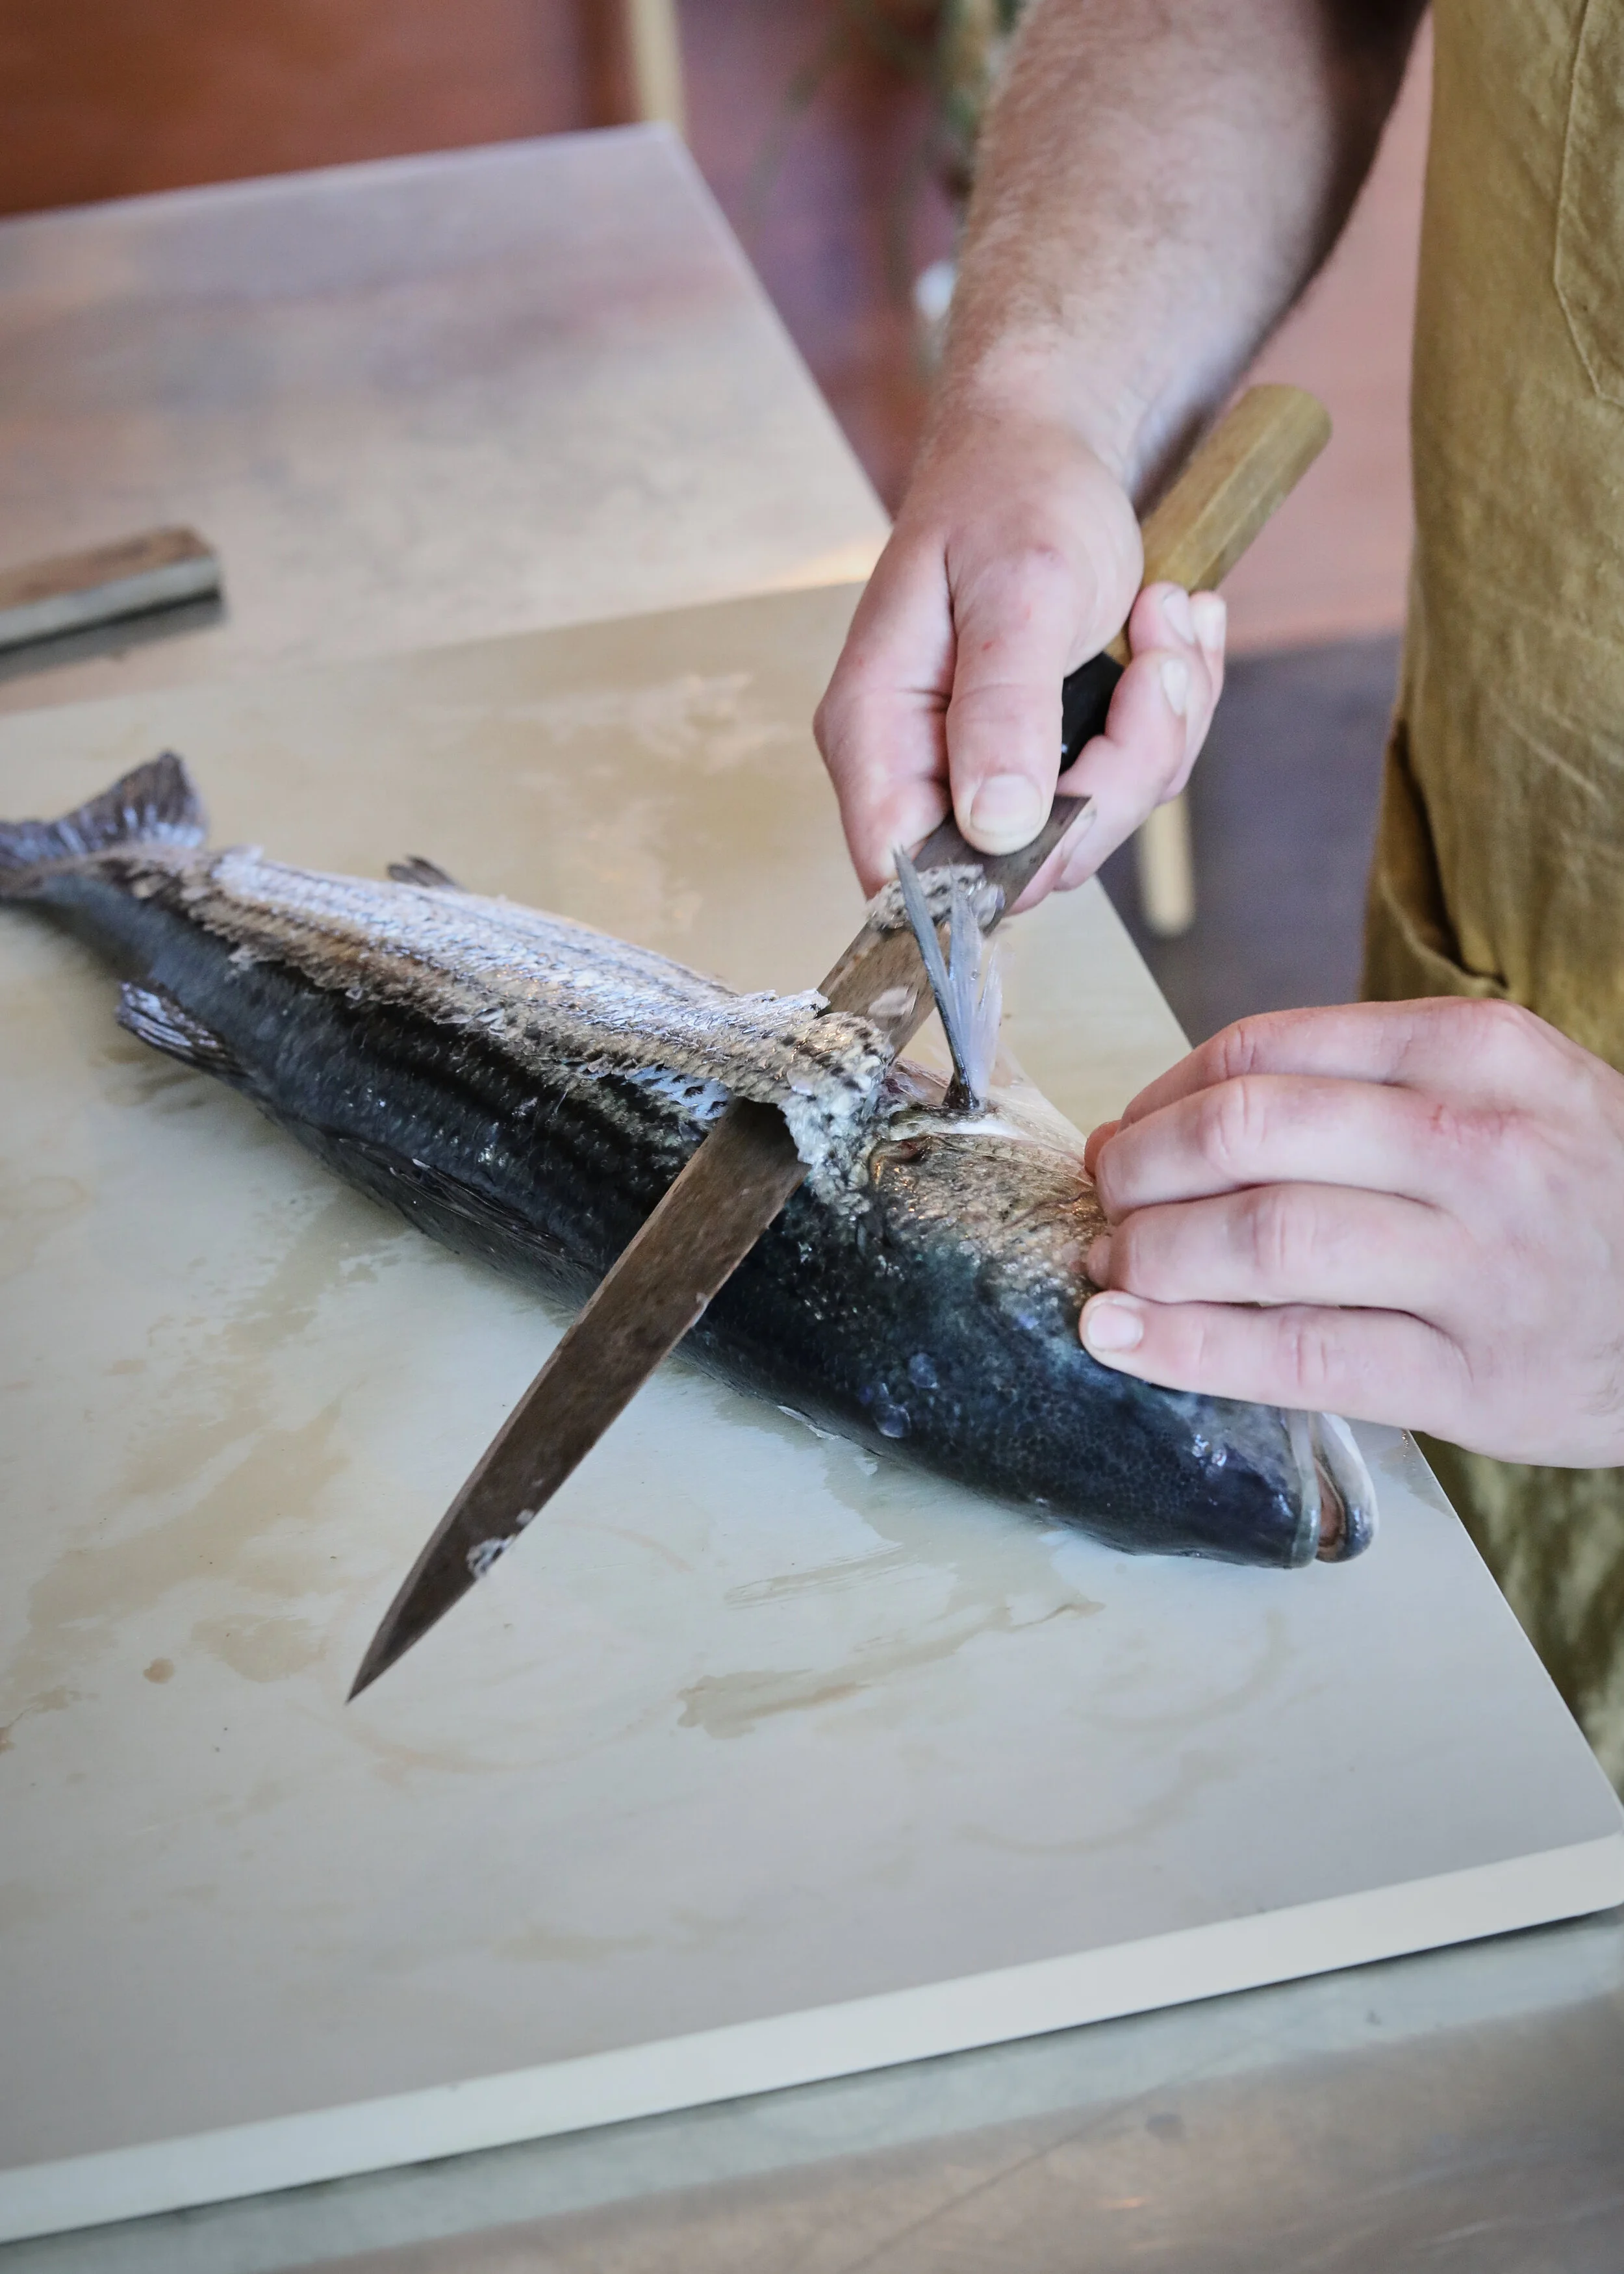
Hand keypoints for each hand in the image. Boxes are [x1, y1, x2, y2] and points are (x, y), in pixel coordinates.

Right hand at [813, 401, 1227, 906]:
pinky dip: (1169, 710)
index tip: (1085, 797)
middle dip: (1119, 769)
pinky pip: (1126, 783)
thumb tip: (995, 829)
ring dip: (1160, 726)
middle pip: (1025, 861)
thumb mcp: (1018, 589)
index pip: (906, 870)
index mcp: (877, 730)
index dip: (995, 873)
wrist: (1052, 442)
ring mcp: (990, 766)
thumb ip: (1003, 710)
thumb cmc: (1013, 493)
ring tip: (1165, 616)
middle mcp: (923, 766)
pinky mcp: (1050, 754)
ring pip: (1092, 827)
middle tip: (1154, 658)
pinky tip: (1167, 628)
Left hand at [1077, 999, 1623, 1465]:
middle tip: (1105, 1205)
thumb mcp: (1504, 1096)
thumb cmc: (1583, 1195)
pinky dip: (1189, 1349)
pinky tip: (1124, 1341)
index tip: (1127, 1135)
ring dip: (1149, 1257)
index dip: (1160, 1096)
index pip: (1264, 1052)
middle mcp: (1478, 1146)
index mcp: (1476, 1053)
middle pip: (1243, 1135)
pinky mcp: (1475, 1379)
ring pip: (1260, 1242)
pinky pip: (1299, 1356)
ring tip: (1112, 1273)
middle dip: (1137, 1172)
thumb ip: (1356, 1095)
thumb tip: (1160, 1124)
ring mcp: (1481, 1266)